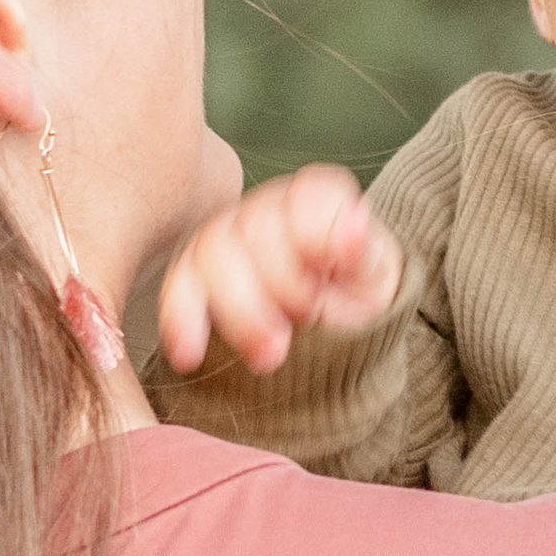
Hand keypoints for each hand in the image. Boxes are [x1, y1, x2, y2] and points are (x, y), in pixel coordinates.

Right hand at [155, 165, 403, 376]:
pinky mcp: (198, 274)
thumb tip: (355, 227)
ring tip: (268, 357)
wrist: (335, 321)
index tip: (327, 274)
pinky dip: (181, 321)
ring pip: (212, 255)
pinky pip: (179, 288)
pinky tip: (189, 354)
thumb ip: (363, 253)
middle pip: (254, 228)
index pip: (306, 198)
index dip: (315, 238)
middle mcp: (267, 209)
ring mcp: (227, 237)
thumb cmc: (356, 293)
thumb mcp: (375, 277)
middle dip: (280, 283)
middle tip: (306, 320)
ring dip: (239, 312)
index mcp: (317, 199)